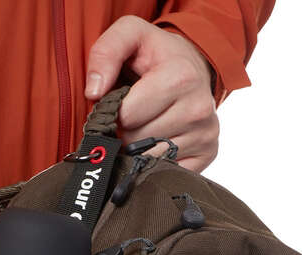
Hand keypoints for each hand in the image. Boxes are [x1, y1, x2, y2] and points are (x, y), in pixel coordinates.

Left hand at [86, 16, 218, 171]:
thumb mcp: (130, 36)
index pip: (127, 117)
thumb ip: (105, 54)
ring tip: (146, 124)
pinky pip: (166, 171)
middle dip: (126, 130)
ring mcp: (206, 134)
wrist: (194, 66)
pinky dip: (156, 160)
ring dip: (138, 147)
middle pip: (135, 141)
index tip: (122, 100)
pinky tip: (159, 140)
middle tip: (135, 114)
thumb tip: (94, 92)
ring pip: (148, 159)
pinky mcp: (208, 153)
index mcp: (180, 77)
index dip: (116, 111)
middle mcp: (198, 108)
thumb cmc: (156, 55)